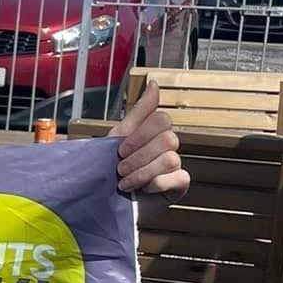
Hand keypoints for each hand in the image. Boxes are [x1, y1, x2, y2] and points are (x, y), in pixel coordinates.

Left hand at [109, 80, 189, 202]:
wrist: (103, 199)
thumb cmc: (109, 167)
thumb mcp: (118, 136)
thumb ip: (138, 112)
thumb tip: (154, 83)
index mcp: (153, 132)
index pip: (162, 119)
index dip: (140, 134)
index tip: (119, 149)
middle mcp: (167, 147)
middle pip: (167, 139)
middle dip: (139, 155)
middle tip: (119, 168)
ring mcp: (175, 167)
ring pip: (171, 158)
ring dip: (143, 171)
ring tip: (124, 181)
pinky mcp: (178, 186)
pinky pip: (179, 178)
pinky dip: (156, 183)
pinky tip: (141, 189)